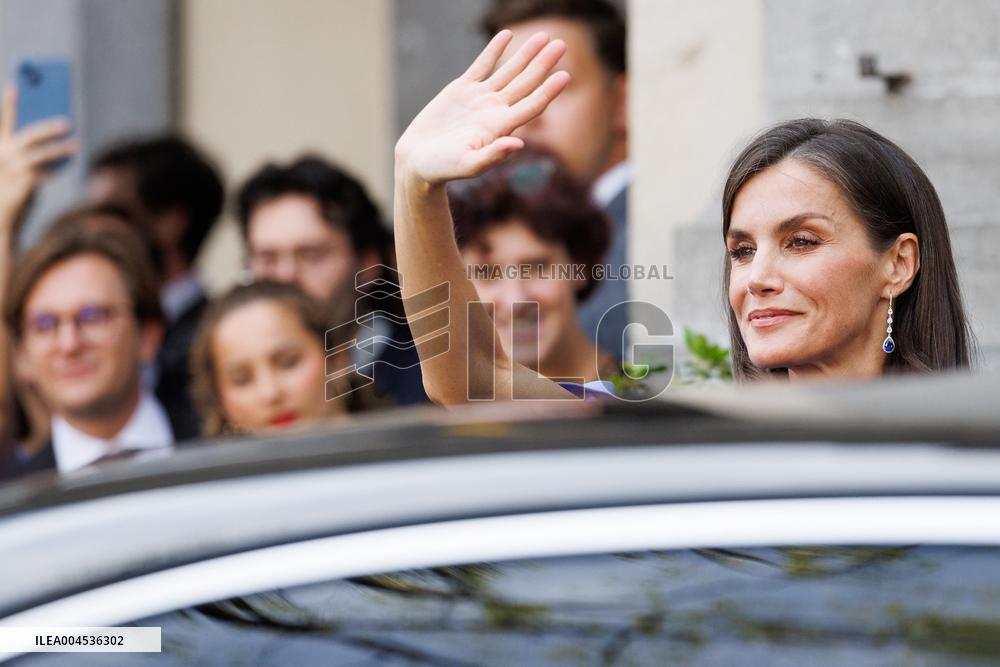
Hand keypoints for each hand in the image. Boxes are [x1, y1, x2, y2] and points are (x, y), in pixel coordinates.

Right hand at [0, 84, 78, 230]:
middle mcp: (2, 156)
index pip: (4, 122)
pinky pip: (42, 173)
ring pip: (38, 154)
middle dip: (47, 127)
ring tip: (76, 144)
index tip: (15, 85)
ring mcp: (10, 170)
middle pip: (27, 135)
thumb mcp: (15, 169)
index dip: (9, 104)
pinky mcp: (20, 185)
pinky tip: (66, 167)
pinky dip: (55, 169)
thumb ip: (28, 154)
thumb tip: (54, 141)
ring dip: (59, 148)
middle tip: (67, 121)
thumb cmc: (8, 192)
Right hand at [395, 31, 569, 185]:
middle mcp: (495, 111)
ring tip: (544, 36)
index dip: (548, 91)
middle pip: (526, 83)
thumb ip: (492, 155)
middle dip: (543, 64)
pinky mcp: (462, 90)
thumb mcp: (468, 165)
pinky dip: (495, 50)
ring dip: (526, 54)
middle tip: (561, 44)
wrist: (418, 161)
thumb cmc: (443, 168)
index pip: (532, 106)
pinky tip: (508, 35)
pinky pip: (482, 65)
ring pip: (508, 71)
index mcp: (501, 127)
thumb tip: (518, 144)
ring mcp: (480, 99)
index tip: (564, 75)